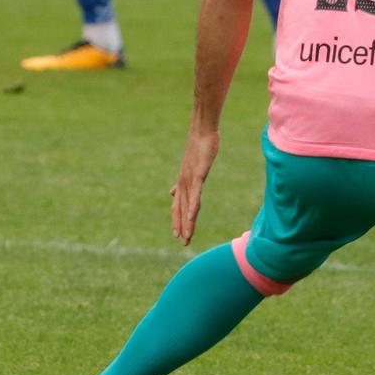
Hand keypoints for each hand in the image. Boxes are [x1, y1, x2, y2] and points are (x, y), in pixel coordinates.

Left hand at [171, 126, 219, 244]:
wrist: (202, 131)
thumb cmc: (199, 146)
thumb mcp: (191, 166)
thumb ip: (183, 181)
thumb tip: (173, 192)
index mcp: (183, 183)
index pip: (178, 206)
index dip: (177, 220)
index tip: (178, 234)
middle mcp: (183, 183)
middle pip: (181, 209)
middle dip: (182, 226)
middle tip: (183, 243)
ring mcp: (190, 179)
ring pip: (187, 205)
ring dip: (187, 222)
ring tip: (186, 236)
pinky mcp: (198, 174)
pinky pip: (196, 193)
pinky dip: (193, 206)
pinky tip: (192, 216)